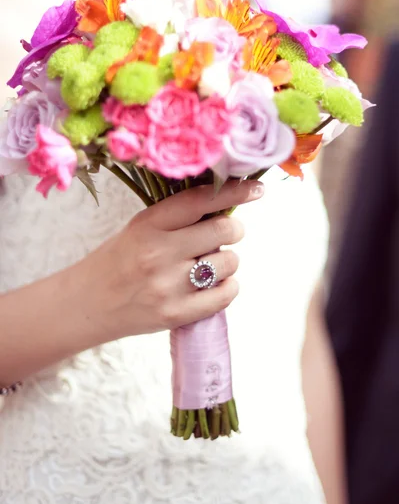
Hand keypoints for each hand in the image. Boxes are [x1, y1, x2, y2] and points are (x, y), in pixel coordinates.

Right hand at [81, 179, 263, 340]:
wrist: (86, 304)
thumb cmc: (117, 261)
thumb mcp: (139, 228)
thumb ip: (178, 218)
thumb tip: (225, 206)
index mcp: (148, 225)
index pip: (201, 201)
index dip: (235, 192)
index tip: (256, 189)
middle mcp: (159, 253)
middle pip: (224, 230)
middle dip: (232, 229)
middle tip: (222, 234)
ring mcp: (168, 286)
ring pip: (229, 261)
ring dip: (226, 260)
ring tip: (207, 264)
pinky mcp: (177, 314)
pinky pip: (226, 294)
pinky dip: (228, 286)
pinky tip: (213, 284)